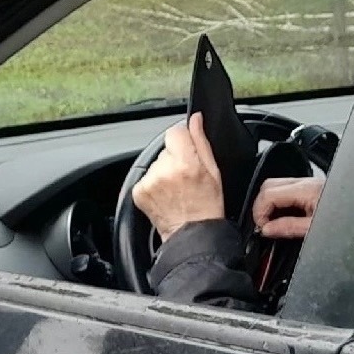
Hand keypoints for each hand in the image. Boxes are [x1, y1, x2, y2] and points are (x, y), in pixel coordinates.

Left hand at [131, 114, 224, 240]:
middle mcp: (165, 170)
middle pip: (165, 149)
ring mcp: (150, 182)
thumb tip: (195, 118)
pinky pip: (146, 177)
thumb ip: (201, 141)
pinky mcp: (139, 191)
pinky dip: (154, 184)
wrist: (193, 235)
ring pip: (155, 164)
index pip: (174, 132)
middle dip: (174, 158)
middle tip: (186, 178)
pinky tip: (166, 195)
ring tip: (177, 189)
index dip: (182, 139)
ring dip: (164, 172)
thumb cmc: (208, 206)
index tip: (187, 151)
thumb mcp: (214, 171)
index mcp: (186, 163)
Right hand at [251, 175, 324, 239]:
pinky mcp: (311, 189)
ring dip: (270, 204)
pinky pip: (286, 190)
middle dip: (261, 206)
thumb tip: (267, 230)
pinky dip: (280, 203)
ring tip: (274, 223)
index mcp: (305, 190)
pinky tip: (284, 217)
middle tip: (264, 225)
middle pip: (268, 186)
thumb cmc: (344, 221)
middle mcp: (305, 182)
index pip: (268, 194)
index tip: (262, 227)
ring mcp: (308, 184)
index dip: (259, 212)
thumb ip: (289, 228)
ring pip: (276, 186)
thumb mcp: (315, 229)